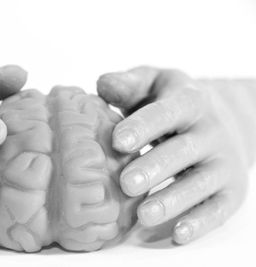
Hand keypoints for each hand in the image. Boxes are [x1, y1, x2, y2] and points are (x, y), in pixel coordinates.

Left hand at [97, 66, 247, 243]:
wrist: (222, 119)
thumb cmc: (171, 103)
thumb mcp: (153, 84)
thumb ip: (129, 85)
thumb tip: (101, 83)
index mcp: (189, 101)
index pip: (166, 113)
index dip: (143, 126)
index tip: (118, 141)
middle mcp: (211, 131)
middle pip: (182, 151)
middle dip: (155, 168)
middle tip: (127, 183)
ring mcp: (223, 162)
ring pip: (200, 182)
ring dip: (173, 200)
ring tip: (144, 215)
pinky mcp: (231, 189)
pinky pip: (218, 208)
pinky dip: (201, 222)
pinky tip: (178, 234)